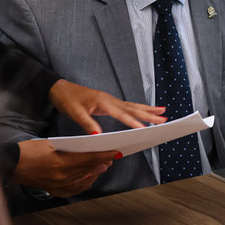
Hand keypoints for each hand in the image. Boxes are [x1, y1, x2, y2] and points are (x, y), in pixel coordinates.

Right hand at [10, 140, 120, 197]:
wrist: (12, 165)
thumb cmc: (30, 150)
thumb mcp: (52, 144)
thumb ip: (73, 148)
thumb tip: (91, 149)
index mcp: (60, 163)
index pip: (89, 159)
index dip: (105, 155)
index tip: (116, 151)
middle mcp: (61, 177)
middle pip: (89, 169)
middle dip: (103, 162)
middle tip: (113, 156)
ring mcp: (58, 186)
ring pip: (84, 180)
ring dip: (96, 172)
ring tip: (104, 165)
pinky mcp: (54, 190)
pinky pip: (75, 189)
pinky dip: (85, 182)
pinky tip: (91, 176)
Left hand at [49, 79, 166, 134]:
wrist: (60, 88)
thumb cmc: (67, 99)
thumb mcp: (75, 113)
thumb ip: (88, 124)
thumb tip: (99, 136)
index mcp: (104, 102)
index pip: (122, 114)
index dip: (134, 122)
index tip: (145, 128)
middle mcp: (111, 100)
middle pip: (133, 108)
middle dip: (149, 114)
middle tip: (164, 119)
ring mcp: (111, 100)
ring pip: (133, 106)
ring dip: (148, 110)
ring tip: (162, 112)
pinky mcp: (109, 102)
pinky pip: (128, 106)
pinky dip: (138, 109)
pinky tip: (145, 110)